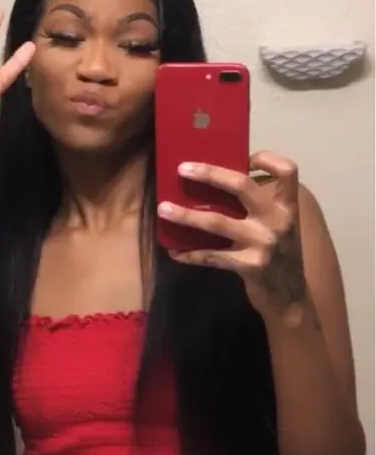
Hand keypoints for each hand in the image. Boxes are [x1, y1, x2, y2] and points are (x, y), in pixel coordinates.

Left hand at [157, 152, 308, 319]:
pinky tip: (174, 251)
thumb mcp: (278, 226)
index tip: (244, 156)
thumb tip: (217, 183)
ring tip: (164, 209)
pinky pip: (212, 256)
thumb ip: (259, 207)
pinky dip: (190, 253)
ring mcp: (264, 244)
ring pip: (217, 221)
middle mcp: (278, 221)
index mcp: (287, 206)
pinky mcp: (249, 266)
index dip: (266, 158)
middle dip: (210, 173)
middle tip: (183, 169)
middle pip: (242, 185)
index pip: (287, 170)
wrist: (290, 297)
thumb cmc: (279, 255)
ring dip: (186, 215)